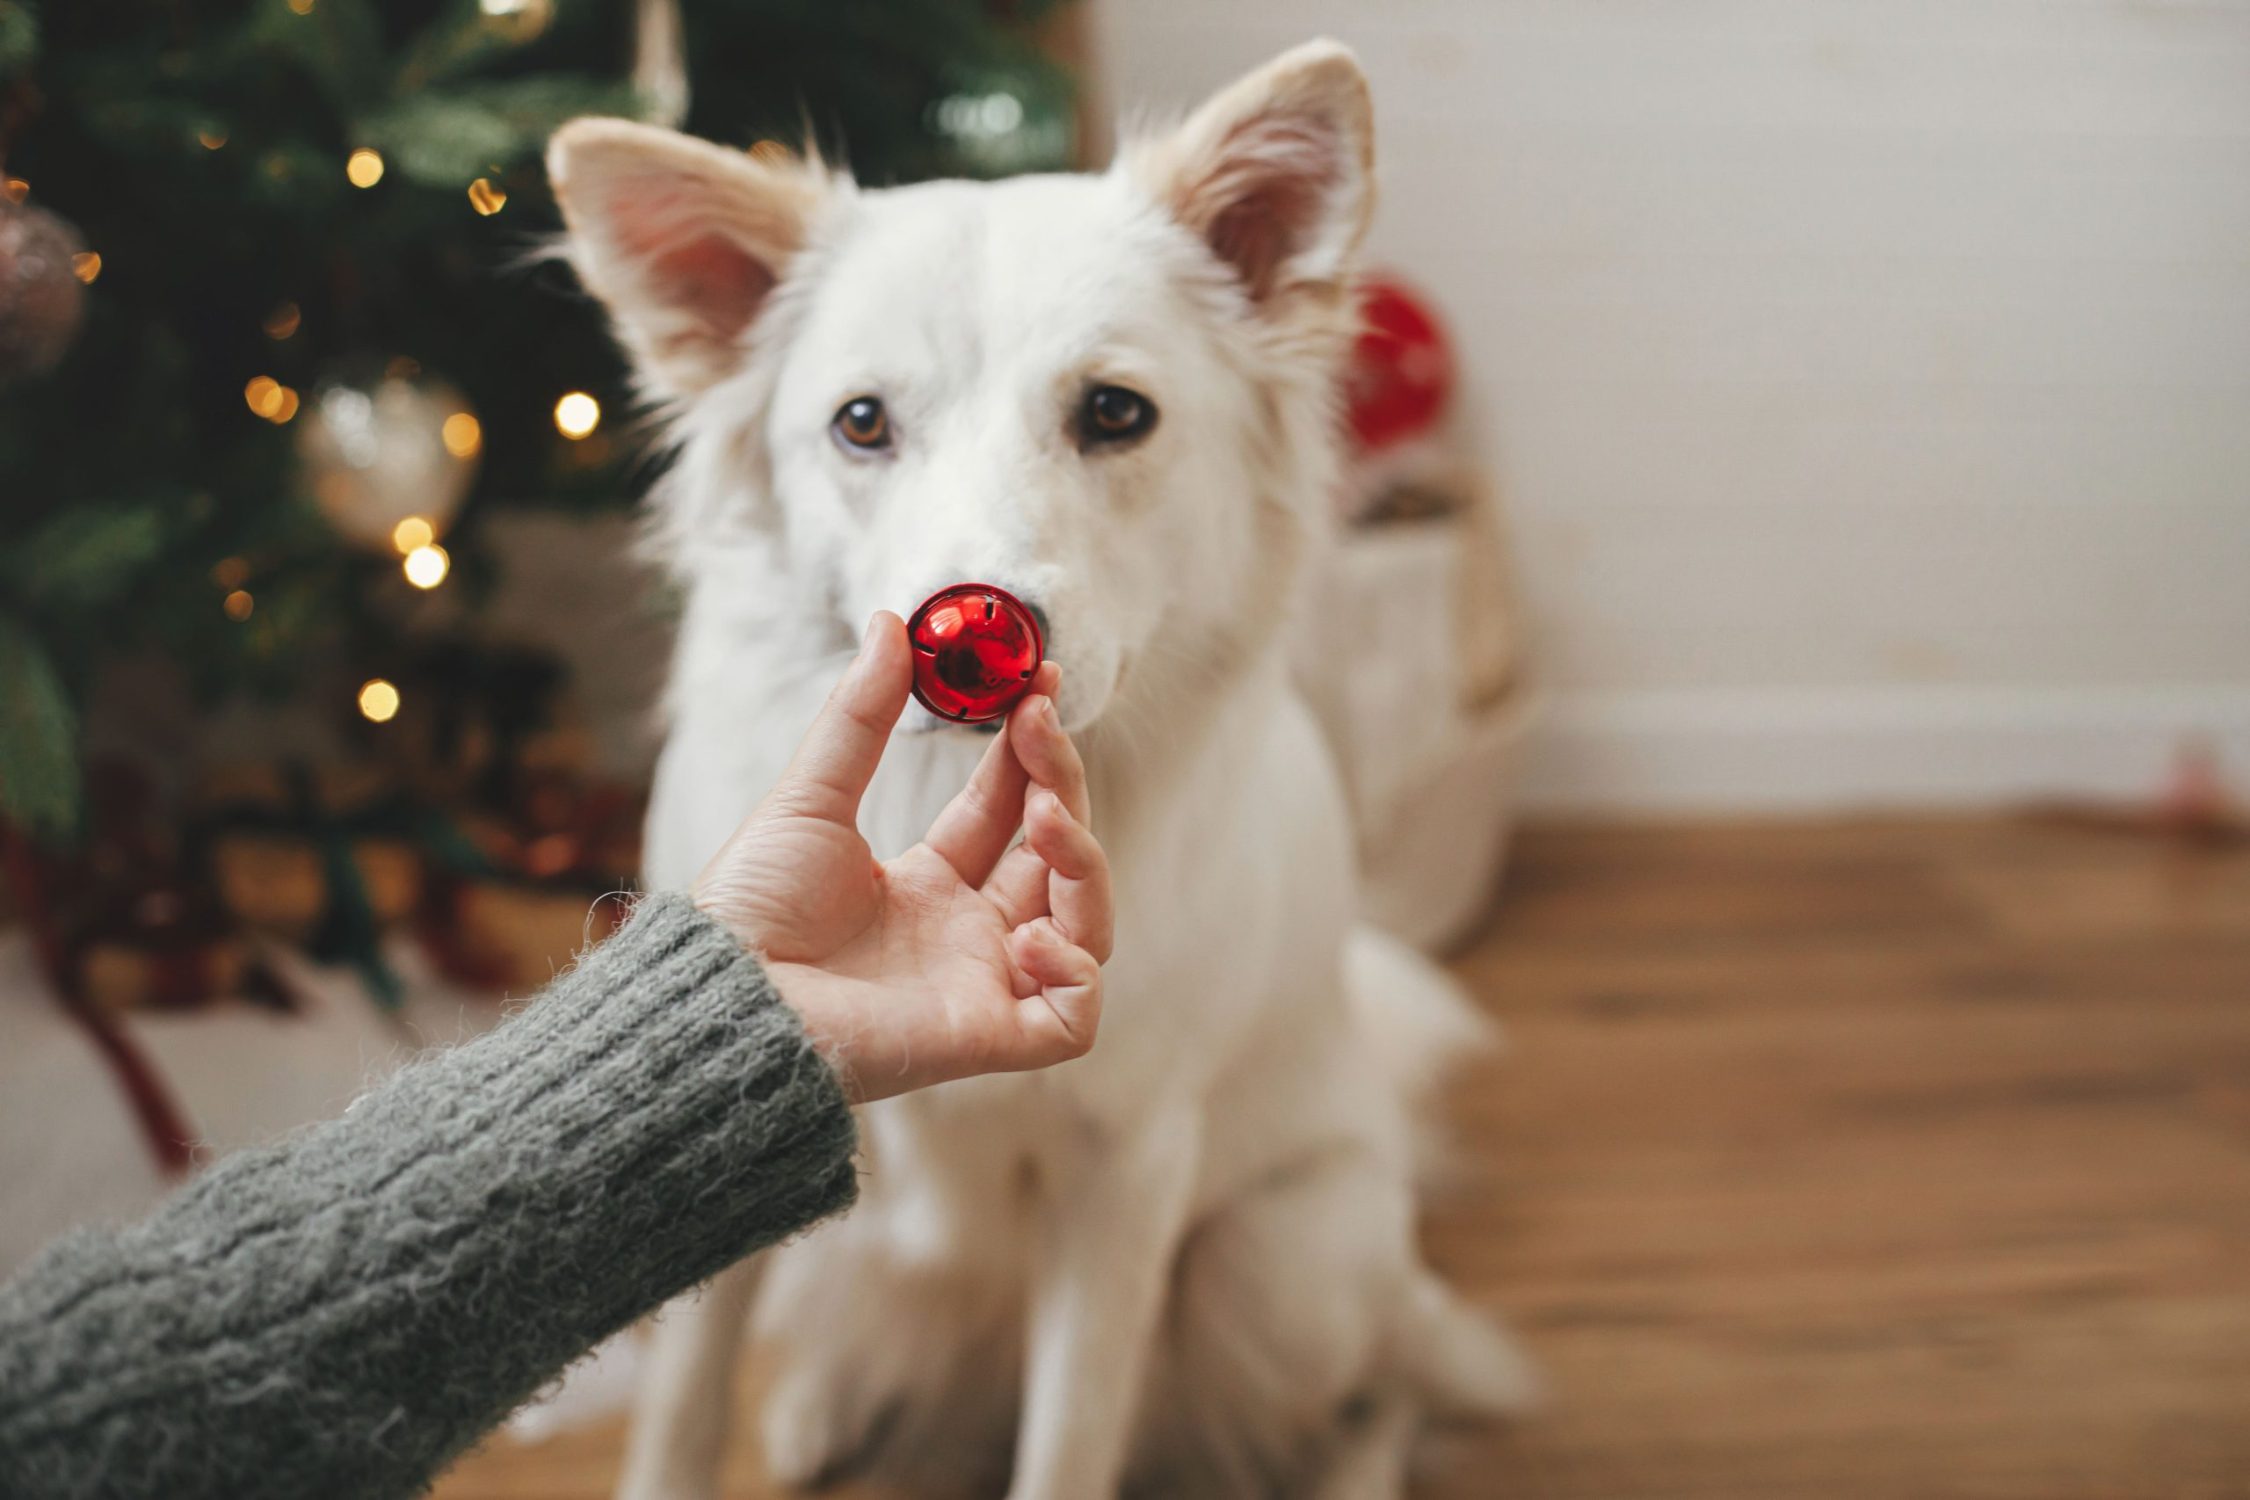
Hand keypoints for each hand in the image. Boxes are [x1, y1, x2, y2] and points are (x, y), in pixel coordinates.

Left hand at [692, 613, 1112, 1101]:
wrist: (723, 992)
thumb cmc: (751, 907)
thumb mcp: (812, 795)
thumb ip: (861, 715)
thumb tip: (891, 623)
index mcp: (926, 887)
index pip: (1008, 810)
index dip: (1033, 751)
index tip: (1038, 682)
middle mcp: (963, 936)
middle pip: (1058, 859)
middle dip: (1062, 785)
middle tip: (1036, 724)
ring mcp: (981, 987)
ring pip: (1086, 929)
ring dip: (1086, 864)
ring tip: (1044, 817)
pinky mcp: (986, 1038)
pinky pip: (1073, 1019)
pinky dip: (1073, 971)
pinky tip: (1029, 934)